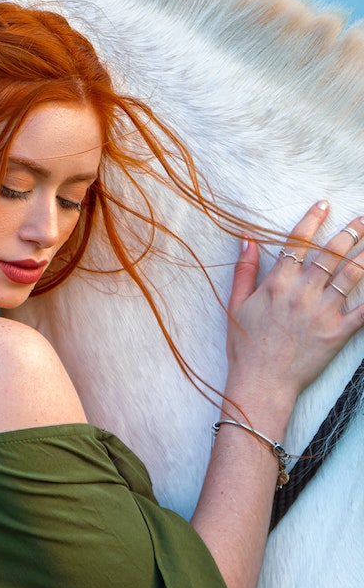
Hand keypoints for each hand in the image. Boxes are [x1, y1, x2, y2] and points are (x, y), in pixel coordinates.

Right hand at [226, 202, 363, 406]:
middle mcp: (302, 292)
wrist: (261, 383)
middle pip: (331, 253)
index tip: (324, 204)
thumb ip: (244, 268)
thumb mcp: (236, 303)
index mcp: (277, 283)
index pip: (298, 242)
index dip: (312, 220)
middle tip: (361, 220)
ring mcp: (322, 312)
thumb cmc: (245, 345)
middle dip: (349, 232)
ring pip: (350, 274)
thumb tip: (246, 237)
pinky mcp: (338, 333)